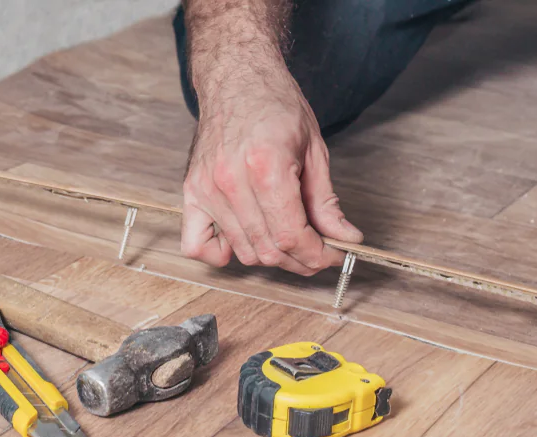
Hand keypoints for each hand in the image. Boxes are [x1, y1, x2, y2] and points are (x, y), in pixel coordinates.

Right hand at [181, 63, 362, 274]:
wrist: (237, 77)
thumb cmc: (276, 106)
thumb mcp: (314, 150)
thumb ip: (326, 201)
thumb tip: (346, 238)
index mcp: (266, 167)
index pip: (291, 236)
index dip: (318, 255)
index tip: (333, 254)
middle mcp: (230, 182)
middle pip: (269, 250)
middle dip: (301, 259)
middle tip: (318, 250)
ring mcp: (207, 190)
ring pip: (244, 252)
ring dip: (272, 257)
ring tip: (290, 239)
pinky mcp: (191, 193)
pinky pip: (197, 246)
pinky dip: (221, 254)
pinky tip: (243, 240)